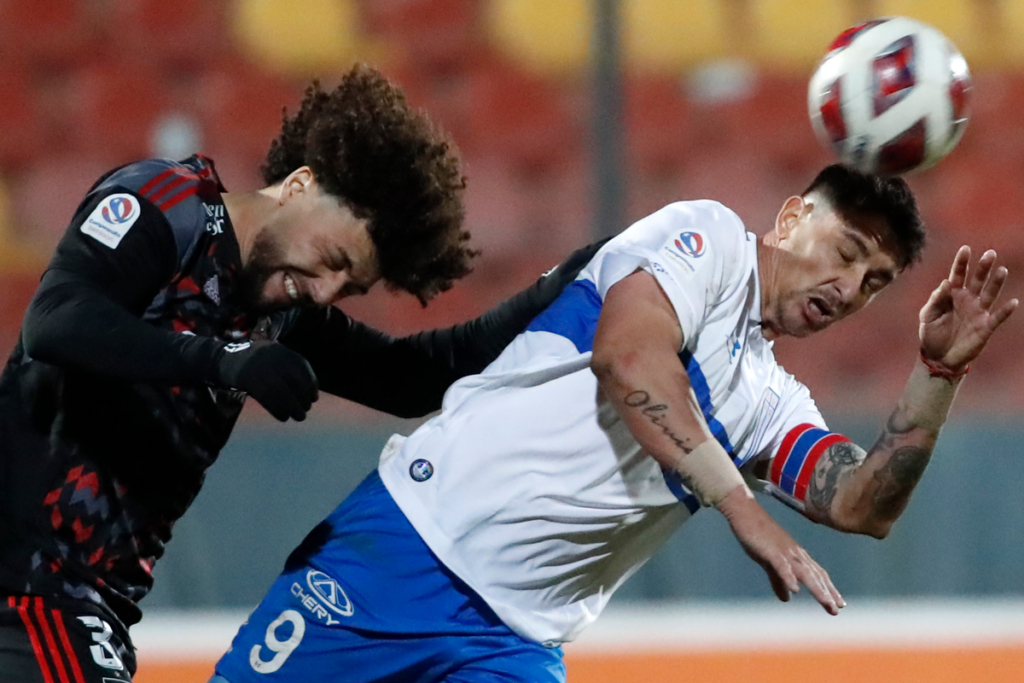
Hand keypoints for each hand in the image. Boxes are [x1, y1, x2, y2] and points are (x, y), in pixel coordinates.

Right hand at [214, 341, 318, 420]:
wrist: (223, 359)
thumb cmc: (256, 363)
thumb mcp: (274, 358)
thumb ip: (291, 371)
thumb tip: (311, 393)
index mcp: (281, 350)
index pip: (302, 367)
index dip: (311, 384)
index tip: (314, 398)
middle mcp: (272, 357)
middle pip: (293, 381)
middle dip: (302, 398)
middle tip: (306, 410)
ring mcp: (260, 368)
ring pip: (281, 392)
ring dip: (292, 407)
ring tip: (298, 417)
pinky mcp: (248, 380)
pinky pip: (266, 398)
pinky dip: (277, 409)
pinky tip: (283, 417)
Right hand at [716, 486, 843, 614]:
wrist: (745, 512)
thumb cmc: (757, 534)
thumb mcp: (769, 561)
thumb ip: (779, 580)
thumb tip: (787, 598)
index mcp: (796, 555)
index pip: (817, 574)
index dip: (829, 588)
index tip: (838, 604)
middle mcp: (796, 553)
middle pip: (816, 575)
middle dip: (828, 592)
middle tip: (837, 609)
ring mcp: (785, 551)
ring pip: (805, 572)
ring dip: (817, 588)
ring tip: (826, 603)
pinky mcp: (771, 551)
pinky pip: (782, 566)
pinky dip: (790, 577)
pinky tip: (795, 590)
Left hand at [919, 247, 1017, 371]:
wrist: (938, 357)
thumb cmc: (931, 334)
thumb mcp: (927, 316)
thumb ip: (935, 300)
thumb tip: (946, 283)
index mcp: (952, 295)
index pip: (958, 275)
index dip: (962, 262)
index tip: (965, 248)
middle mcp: (968, 300)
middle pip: (978, 280)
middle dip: (983, 267)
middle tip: (990, 253)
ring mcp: (978, 312)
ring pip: (990, 294)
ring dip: (996, 283)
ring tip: (1002, 270)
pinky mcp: (985, 327)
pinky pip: (998, 317)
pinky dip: (1005, 311)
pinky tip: (1012, 302)